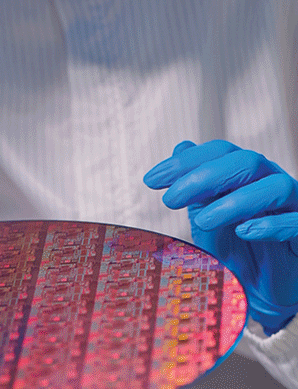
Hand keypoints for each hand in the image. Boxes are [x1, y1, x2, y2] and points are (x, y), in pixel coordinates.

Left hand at [144, 140, 297, 333]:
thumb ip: (195, 183)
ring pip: (275, 187)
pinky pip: (297, 222)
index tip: (152, 180)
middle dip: (203, 177)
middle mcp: (271, 183)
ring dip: (234, 201)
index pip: (220, 152)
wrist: (257, 290)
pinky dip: (271, 224)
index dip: (186, 162)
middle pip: (246, 162)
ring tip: (202, 221)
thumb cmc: (235, 248)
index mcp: (247, 174)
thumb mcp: (206, 213)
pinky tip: (243, 232)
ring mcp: (294, 207)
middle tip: (170, 199)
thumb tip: (181, 146)